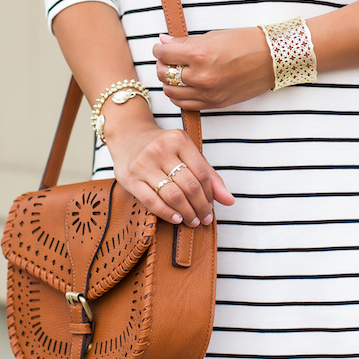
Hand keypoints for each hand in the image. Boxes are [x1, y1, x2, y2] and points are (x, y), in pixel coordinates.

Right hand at [107, 121, 233, 227]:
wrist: (129, 138)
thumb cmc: (163, 148)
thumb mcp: (187, 153)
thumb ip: (209, 175)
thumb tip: (229, 200)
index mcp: (178, 139)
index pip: (202, 173)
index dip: (210, 194)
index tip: (212, 207)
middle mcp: (160, 149)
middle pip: (189, 186)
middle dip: (200, 207)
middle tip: (204, 218)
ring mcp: (143, 163)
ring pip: (172, 195)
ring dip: (186, 213)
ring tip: (192, 220)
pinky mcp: (129, 178)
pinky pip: (151, 201)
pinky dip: (166, 213)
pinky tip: (176, 218)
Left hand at [153, 28, 274, 109]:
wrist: (272, 59)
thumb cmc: (247, 42)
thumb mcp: (213, 36)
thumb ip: (185, 42)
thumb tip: (164, 41)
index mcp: (199, 55)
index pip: (164, 54)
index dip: (159, 48)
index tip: (161, 46)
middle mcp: (201, 77)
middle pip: (163, 74)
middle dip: (162, 64)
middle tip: (167, 58)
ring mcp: (207, 93)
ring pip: (171, 92)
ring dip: (168, 81)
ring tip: (176, 72)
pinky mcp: (215, 104)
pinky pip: (185, 104)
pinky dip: (180, 95)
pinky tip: (185, 85)